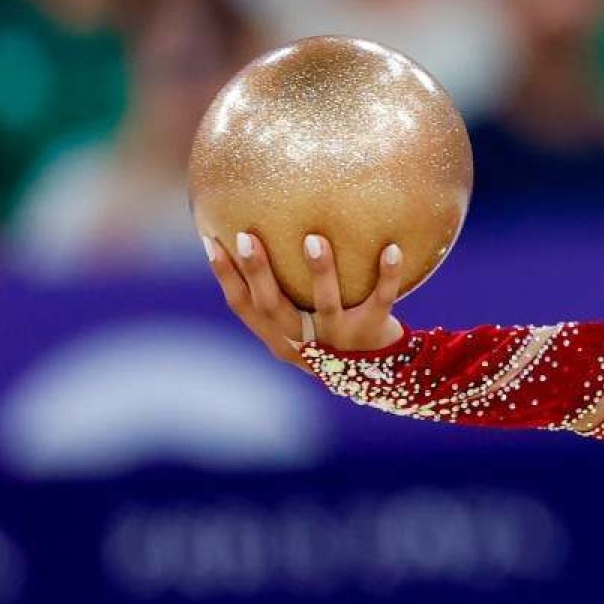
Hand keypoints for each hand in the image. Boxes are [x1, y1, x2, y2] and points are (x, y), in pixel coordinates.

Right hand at [204, 232, 405, 368]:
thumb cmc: (335, 333)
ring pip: (326, 304)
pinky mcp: (375, 333)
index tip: (210, 242)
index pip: (244, 307)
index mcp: (281, 337)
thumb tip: (265, 228)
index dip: (225, 277)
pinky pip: (382, 300)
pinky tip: (393, 248)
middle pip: (273, 307)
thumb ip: (285, 288)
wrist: (384, 375)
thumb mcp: (304, 320)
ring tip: (314, 239)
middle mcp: (306, 341)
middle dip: (258, 272)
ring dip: (319, 271)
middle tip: (247, 236)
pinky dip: (387, 275)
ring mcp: (340, 339)